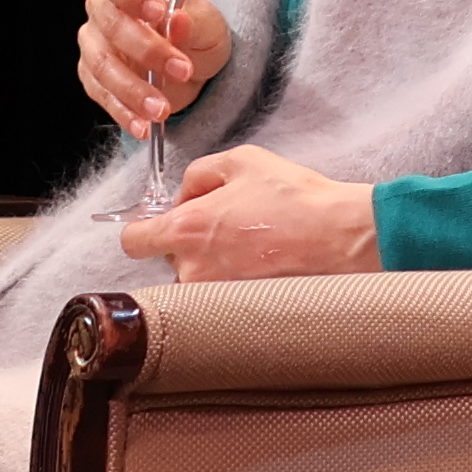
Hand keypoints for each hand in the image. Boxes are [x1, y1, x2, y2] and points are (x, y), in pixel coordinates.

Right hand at [74, 0, 232, 131]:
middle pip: (109, 25)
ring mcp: (94, 45)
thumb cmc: (196, 29)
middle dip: (147, 51)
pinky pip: (102, 96)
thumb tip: (177, 21)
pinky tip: (143, 126)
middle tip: (181, 69)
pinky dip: (123, 113)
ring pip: (102, 66)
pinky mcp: (94, 79)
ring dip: (133, 90)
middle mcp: (102, 9)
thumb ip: (193, 21)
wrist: (195, 64)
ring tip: (162, 109)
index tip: (159, 12)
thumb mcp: (207, 22)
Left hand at [121, 144, 381, 280]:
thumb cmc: (294, 197)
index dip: (145, 229)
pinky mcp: (238, 311)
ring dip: (213, 264)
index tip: (163, 224)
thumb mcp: (241, 160)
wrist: (338, 237)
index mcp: (185, 229)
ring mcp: (215, 296)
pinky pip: (221, 295)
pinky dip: (235, 281)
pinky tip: (263, 263)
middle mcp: (192, 270)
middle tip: (228, 226)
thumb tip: (185, 194)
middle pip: (169, 260)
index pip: (133, 241)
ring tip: (253, 245)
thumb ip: (198, 174)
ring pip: (197, 279)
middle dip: (190, 243)